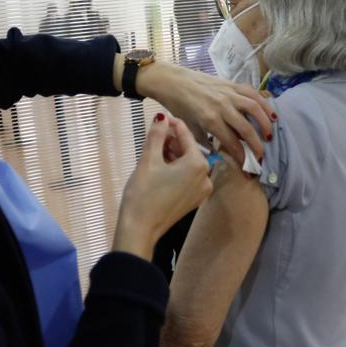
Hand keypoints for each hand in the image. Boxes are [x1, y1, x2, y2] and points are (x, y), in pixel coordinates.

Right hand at [114, 113, 212, 258]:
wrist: (140, 228)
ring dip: (172, 155)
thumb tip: (161, 118)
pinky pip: (188, 177)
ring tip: (153, 152)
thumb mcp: (149, 159)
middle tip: (153, 136)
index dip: (172, 124)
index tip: (161, 117)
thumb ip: (156, 135)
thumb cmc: (144, 194)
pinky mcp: (193, 200)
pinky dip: (176, 169)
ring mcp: (201, 191)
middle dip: (171, 141)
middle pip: (188, 149)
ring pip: (188, 163)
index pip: (186, 135)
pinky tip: (159, 167)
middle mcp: (205, 177)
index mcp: (198, 164)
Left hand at [136, 62, 276, 165]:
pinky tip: (272, 114)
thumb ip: (205, 142)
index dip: (242, 157)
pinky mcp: (231, 84)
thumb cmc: (178, 106)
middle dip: (256, 146)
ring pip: (254, 109)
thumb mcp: (189, 128)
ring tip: (270, 136)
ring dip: (265, 124)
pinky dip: (264, 103)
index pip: (232, 143)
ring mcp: (228, 93)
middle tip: (261, 157)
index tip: (248, 169)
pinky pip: (252, 93)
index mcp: (209, 120)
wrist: (172, 81)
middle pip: (246, 129)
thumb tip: (219, 154)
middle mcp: (222, 106)